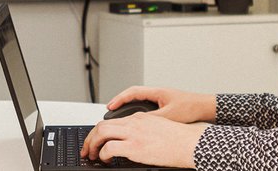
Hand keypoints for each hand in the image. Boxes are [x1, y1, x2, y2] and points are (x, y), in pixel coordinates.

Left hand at [80, 112, 208, 167]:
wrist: (190, 143)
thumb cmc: (180, 139)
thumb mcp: (159, 129)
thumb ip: (144, 132)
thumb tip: (134, 143)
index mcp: (140, 117)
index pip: (112, 121)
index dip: (100, 132)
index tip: (96, 141)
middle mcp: (134, 122)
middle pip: (102, 125)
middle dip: (90, 137)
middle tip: (87, 149)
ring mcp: (133, 133)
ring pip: (101, 133)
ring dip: (92, 145)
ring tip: (92, 155)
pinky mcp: (135, 146)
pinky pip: (109, 148)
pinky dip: (103, 154)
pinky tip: (105, 159)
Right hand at [107, 86, 216, 123]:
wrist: (206, 108)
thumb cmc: (192, 108)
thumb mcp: (169, 115)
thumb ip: (153, 118)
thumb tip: (136, 124)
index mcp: (157, 92)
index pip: (133, 92)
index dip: (119, 99)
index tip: (110, 106)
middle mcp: (158, 94)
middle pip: (133, 95)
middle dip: (120, 103)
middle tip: (110, 111)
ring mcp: (161, 100)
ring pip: (140, 102)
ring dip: (129, 108)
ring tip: (120, 117)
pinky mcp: (165, 107)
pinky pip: (147, 108)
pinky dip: (138, 114)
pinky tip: (137, 123)